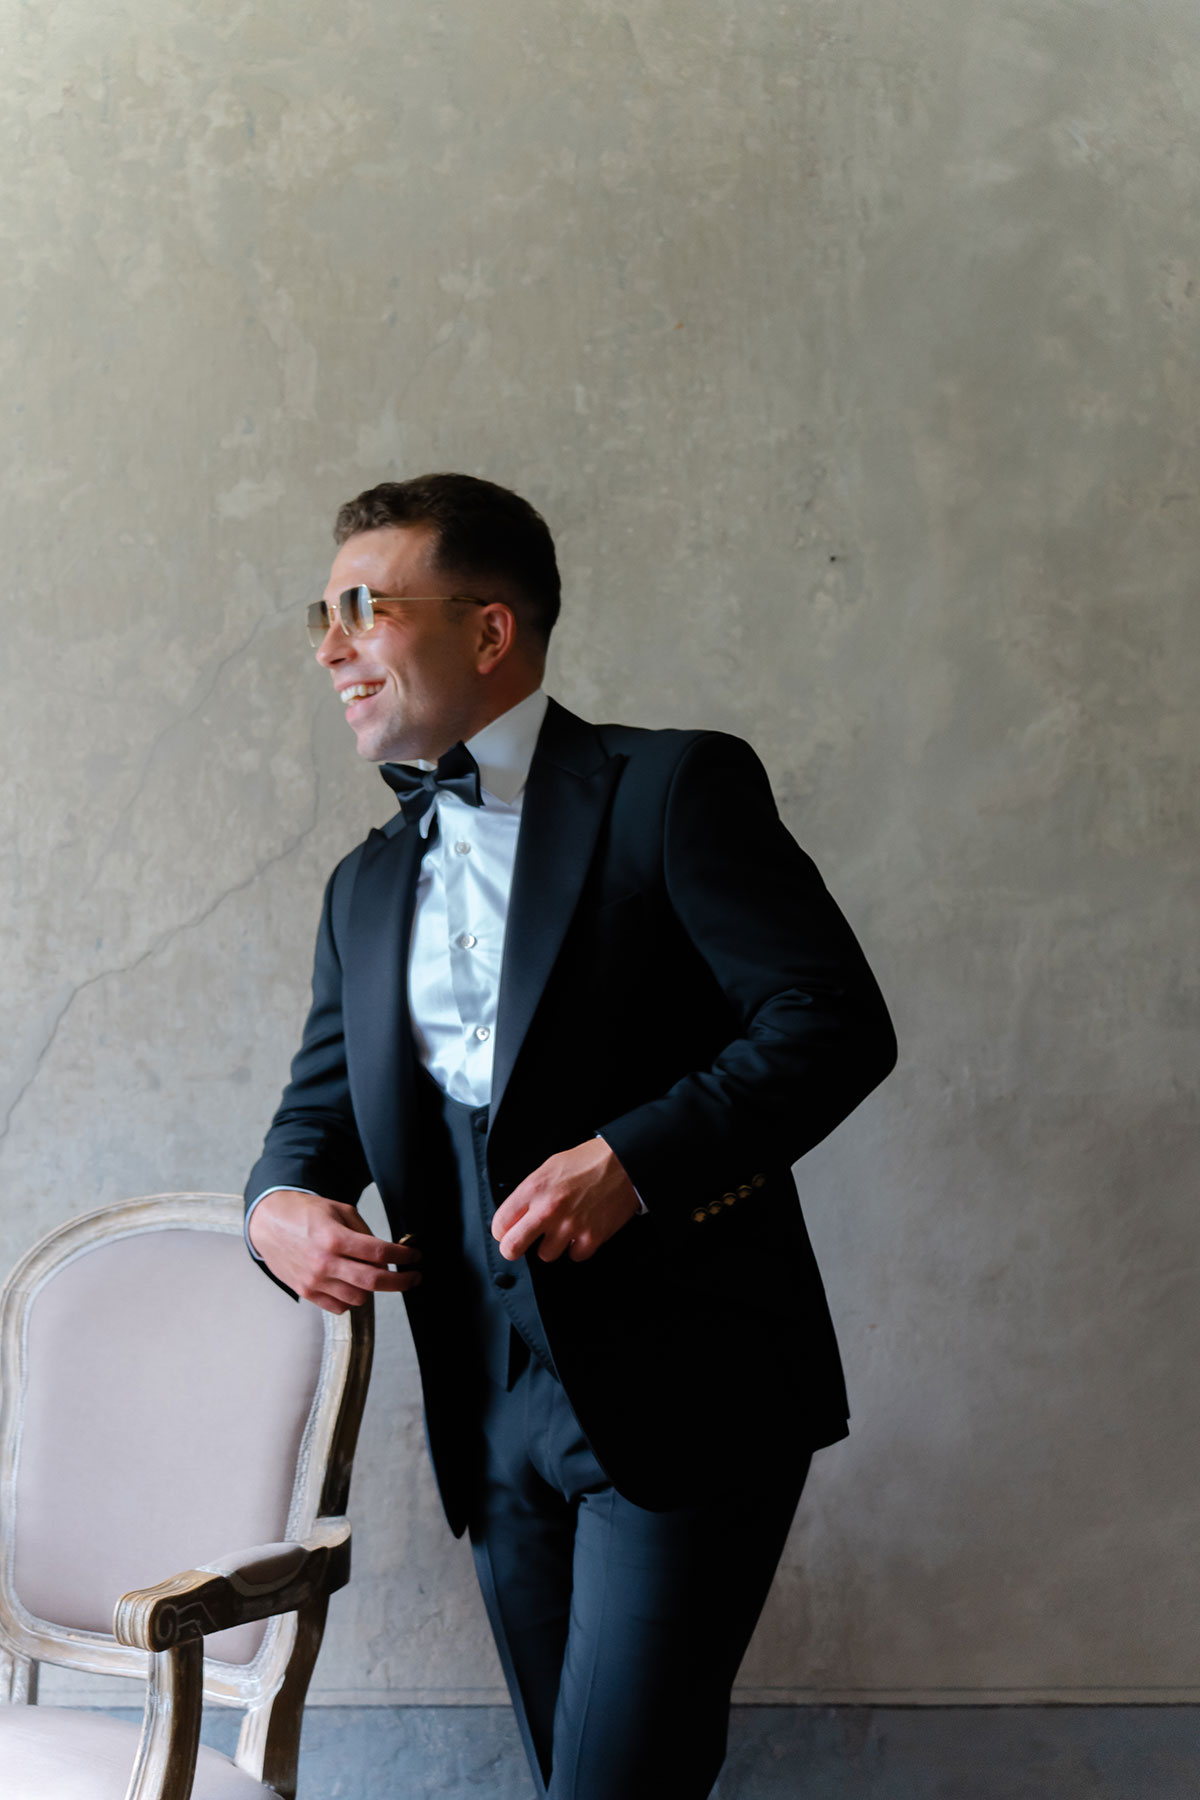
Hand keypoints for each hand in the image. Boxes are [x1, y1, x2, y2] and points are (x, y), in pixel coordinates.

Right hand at [248, 1190, 420, 1314]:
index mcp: (334, 1238)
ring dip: (372, 1288)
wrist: (269, 1223)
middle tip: (413, 1277)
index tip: (414, 1257)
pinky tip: (351, 1284)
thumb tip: (385, 1255)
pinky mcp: (306, 1292)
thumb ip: (364, 1232)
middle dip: (401, 1281)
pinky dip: (352, 1298)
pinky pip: (339, 1307)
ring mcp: (314, 1281)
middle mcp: (324, 1262)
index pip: (379, 1252)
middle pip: (374, 1281)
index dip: (403, 1256)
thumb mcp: (339, 1210)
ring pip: (359, 1298)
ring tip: (372, 1274)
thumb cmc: (304, 1214)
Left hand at [491, 1139, 639, 1262]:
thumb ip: (529, 1192)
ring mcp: (570, 1226)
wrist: (624, 1163)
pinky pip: (574, 1256)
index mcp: (534, 1189)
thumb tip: (516, 1215)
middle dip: (514, 1248)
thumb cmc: (588, 1162)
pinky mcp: (591, 1237)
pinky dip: (577, 1247)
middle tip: (521, 1244)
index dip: (503, 1229)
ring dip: (553, 1245)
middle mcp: (548, 1209)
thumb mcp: (549, 1167)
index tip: (509, 1230)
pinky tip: (581, 1231)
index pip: (499, 1224)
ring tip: (563, 1228)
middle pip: (512, 1248)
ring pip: (545, 1255)